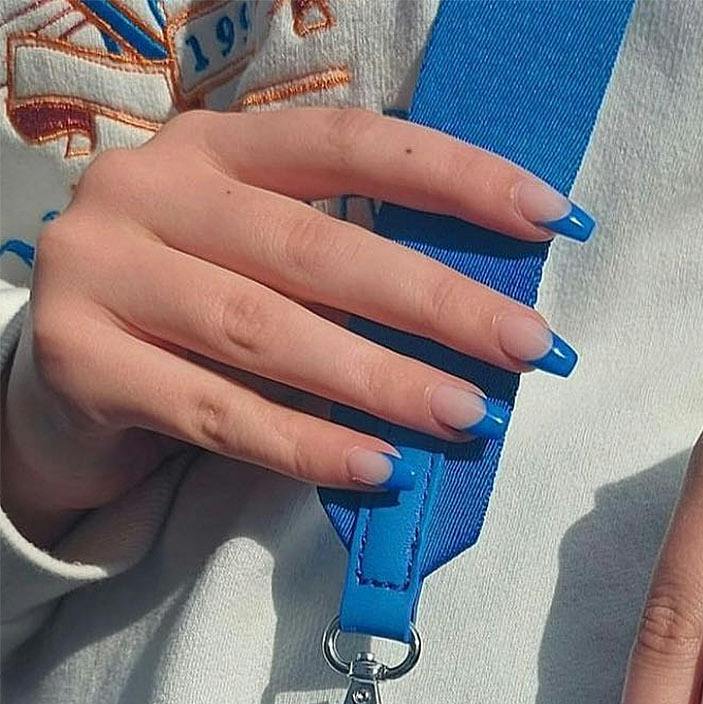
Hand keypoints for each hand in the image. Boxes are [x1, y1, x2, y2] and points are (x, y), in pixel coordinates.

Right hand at [2, 108, 587, 547]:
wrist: (61, 395)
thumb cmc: (189, 326)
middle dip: (436, 300)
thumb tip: (491, 314)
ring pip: (268, 332)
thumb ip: (343, 267)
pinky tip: (377, 468)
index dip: (453, 176)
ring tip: (468, 416)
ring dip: (382, 381)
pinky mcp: (80, 359)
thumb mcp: (260, 268)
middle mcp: (150, 189)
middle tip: (529, 346)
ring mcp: (101, 269)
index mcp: (212, 148)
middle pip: (317, 247)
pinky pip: (217, 413)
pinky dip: (304, 446)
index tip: (549, 218)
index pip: (348, 144)